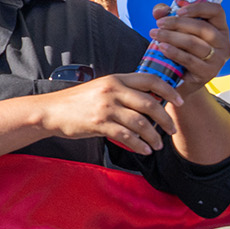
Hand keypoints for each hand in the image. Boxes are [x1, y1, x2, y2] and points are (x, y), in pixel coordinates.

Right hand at [34, 73, 179, 155]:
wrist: (51, 111)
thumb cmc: (78, 102)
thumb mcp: (101, 88)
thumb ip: (123, 91)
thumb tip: (149, 102)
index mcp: (116, 79)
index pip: (150, 80)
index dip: (169, 90)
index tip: (178, 101)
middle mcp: (113, 90)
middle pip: (150, 104)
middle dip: (165, 119)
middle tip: (172, 130)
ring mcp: (106, 107)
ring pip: (141, 123)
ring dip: (153, 136)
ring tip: (157, 145)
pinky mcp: (99, 124)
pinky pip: (127, 136)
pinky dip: (139, 145)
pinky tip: (144, 149)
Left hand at [147, 1, 229, 90]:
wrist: (180, 79)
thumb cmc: (180, 50)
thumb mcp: (175, 30)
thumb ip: (167, 16)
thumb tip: (159, 11)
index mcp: (220, 28)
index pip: (217, 11)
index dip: (198, 8)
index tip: (178, 11)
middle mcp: (224, 43)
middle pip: (202, 28)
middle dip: (177, 23)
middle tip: (159, 24)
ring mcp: (219, 59)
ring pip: (194, 43)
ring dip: (172, 37)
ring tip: (155, 34)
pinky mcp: (209, 73)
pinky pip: (189, 59)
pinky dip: (174, 52)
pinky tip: (162, 47)